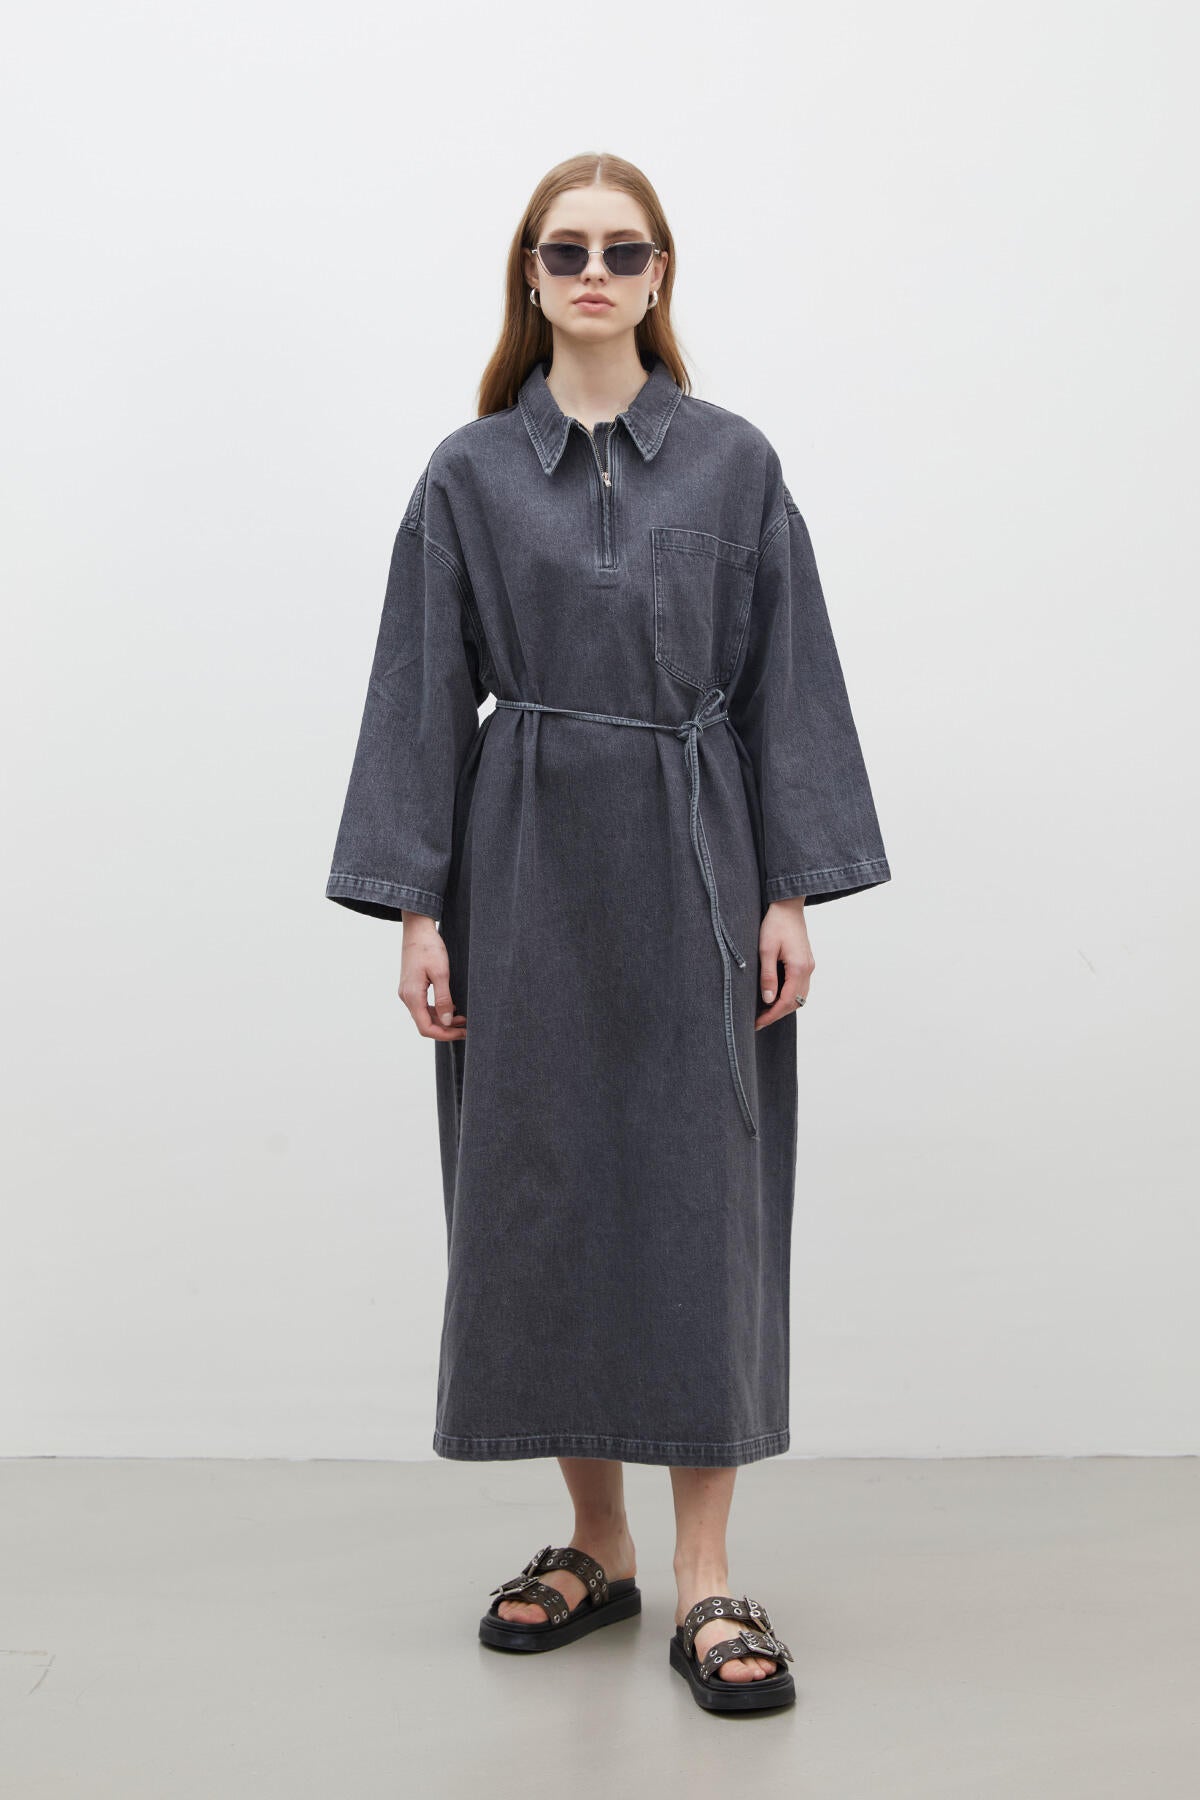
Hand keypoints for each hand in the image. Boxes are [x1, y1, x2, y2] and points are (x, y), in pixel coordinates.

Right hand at [398, 910, 466, 1039]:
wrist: (417, 929)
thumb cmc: (428, 947)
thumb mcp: (441, 973)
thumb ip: (444, 1000)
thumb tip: (446, 1021)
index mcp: (412, 996)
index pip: (426, 1028)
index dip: (445, 1034)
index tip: (462, 1033)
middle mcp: (407, 997)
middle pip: (425, 1024)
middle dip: (446, 1028)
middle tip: (466, 1027)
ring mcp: (408, 992)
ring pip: (425, 1015)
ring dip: (442, 1020)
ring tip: (462, 1018)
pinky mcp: (411, 986)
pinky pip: (423, 1005)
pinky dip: (437, 1010)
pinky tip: (451, 1007)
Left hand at [754, 897, 813, 1029]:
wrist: (788, 906)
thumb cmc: (775, 924)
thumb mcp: (766, 949)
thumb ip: (768, 976)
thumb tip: (768, 1000)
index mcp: (799, 968)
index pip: (787, 1001)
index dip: (772, 1015)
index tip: (758, 1023)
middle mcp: (808, 969)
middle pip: (796, 1002)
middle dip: (778, 1014)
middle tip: (759, 1021)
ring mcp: (809, 966)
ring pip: (800, 996)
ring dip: (785, 1006)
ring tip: (766, 1011)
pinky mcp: (806, 962)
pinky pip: (801, 986)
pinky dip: (790, 996)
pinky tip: (776, 996)